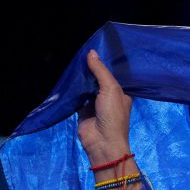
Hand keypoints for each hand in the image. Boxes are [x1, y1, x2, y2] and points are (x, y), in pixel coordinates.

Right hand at [78, 50, 133, 166]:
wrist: (101, 142)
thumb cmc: (112, 115)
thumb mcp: (111, 89)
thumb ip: (101, 71)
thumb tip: (91, 52)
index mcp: (121, 93)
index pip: (113, 74)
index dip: (105, 63)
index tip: (96, 48)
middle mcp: (109, 97)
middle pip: (98, 78)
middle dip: (91, 68)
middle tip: (80, 51)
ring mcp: (95, 103)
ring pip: (87, 86)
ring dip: (81, 76)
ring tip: (73, 59)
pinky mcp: (82, 109)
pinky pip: (77, 95)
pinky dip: (73, 87)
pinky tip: (67, 74)